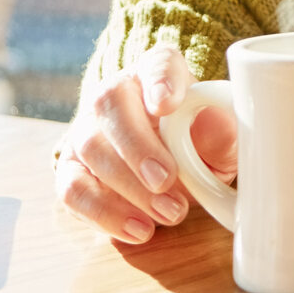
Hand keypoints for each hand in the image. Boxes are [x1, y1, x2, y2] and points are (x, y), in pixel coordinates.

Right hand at [54, 42, 236, 243]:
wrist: (171, 166)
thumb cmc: (199, 143)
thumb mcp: (222, 138)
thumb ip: (221, 131)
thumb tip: (212, 124)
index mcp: (158, 73)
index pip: (156, 63)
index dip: (159, 80)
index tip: (167, 103)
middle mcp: (115, 93)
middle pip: (109, 103)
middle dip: (137, 147)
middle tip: (165, 181)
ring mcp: (86, 130)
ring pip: (89, 147)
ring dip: (128, 186)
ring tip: (169, 213)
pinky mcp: (72, 170)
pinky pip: (72, 188)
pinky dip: (104, 213)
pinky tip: (139, 229)